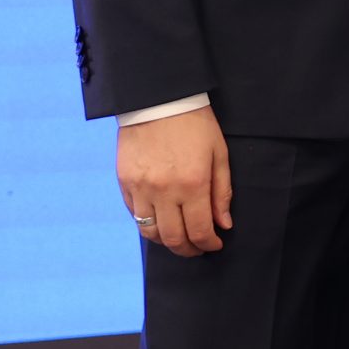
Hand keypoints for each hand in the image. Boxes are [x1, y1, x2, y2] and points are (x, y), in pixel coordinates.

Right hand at [119, 105, 232, 255]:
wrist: (158, 98)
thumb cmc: (195, 123)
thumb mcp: (218, 153)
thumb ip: (222, 192)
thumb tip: (223, 224)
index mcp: (193, 183)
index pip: (199, 231)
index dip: (209, 245)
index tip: (214, 244)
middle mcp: (164, 191)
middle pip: (174, 239)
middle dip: (189, 250)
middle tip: (198, 248)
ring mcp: (141, 188)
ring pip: (150, 233)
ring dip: (166, 241)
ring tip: (179, 237)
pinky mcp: (125, 182)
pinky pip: (134, 215)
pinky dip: (148, 224)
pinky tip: (161, 219)